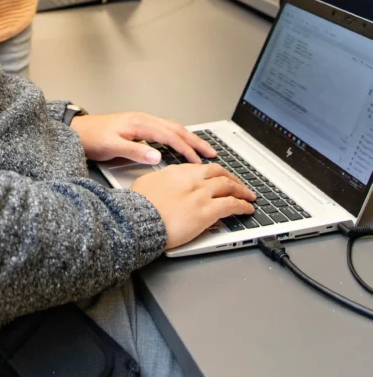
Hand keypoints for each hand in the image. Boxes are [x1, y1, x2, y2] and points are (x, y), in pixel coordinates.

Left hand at [69, 112, 216, 164]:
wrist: (77, 130)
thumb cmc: (91, 137)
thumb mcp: (111, 147)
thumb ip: (135, 151)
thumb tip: (157, 156)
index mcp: (139, 123)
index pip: (169, 136)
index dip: (186, 148)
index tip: (198, 160)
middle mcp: (142, 119)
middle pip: (175, 128)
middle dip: (195, 140)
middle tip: (211, 152)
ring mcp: (141, 122)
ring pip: (171, 128)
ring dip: (188, 138)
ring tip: (202, 149)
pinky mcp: (138, 126)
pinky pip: (164, 130)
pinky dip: (177, 136)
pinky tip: (181, 144)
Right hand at [132, 164, 255, 248]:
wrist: (139, 219)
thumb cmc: (139, 205)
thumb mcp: (146, 184)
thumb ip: (160, 182)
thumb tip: (162, 186)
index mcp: (177, 172)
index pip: (202, 168)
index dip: (214, 172)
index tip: (219, 176)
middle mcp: (192, 179)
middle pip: (219, 173)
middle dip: (232, 179)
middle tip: (239, 184)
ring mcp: (201, 194)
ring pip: (229, 187)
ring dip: (242, 191)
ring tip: (249, 196)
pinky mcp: (207, 211)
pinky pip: (232, 205)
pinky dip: (243, 206)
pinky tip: (248, 209)